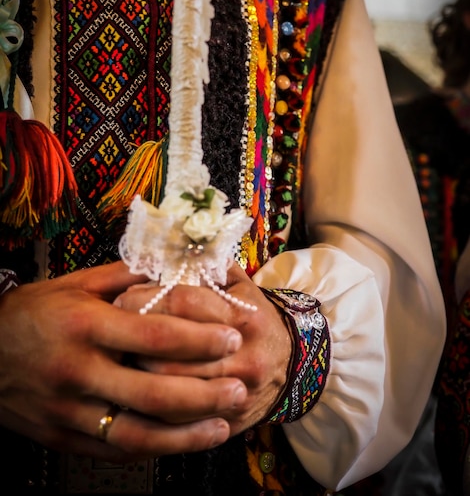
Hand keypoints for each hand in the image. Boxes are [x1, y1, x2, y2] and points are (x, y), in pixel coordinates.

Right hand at [0, 261, 245, 460]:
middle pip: (153, 392)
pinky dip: (152, 450)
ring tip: (222, 428)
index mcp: (86, 325)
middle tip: (241, 389)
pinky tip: (180, 443)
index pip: (154, 335)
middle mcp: (78, 371)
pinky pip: (112, 451)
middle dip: (205, 394)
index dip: (199, 339)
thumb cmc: (31, 313)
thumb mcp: (73, 285)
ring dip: (185, 436)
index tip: (232, 338)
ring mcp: (68, 410)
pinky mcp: (61, 437)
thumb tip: (171, 270)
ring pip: (135, 434)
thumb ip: (123, 279)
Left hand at [116, 262, 291, 434]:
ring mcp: (236, 392)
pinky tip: (135, 393)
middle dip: (133, 340)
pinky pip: (180, 421)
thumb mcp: (240, 285)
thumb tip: (166, 251)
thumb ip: (208, 266)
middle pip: (171, 350)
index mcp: (242, 315)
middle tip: (113, 331)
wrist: (292, 363)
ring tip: (120, 360)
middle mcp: (241, 354)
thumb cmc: (255, 318)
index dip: (145, 298)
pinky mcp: (228, 421)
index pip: (182, 302)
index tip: (122, 298)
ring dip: (138, 374)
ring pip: (171, 389)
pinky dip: (151, 409)